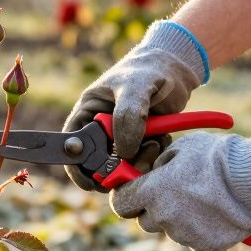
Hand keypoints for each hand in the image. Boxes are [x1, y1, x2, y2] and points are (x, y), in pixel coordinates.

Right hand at [62, 22, 208, 190]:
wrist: (177, 69)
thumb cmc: (150, 69)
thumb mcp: (136, 86)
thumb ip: (128, 116)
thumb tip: (124, 153)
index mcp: (88, 112)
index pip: (73, 145)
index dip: (77, 167)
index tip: (92, 182)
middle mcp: (101, 129)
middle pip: (98, 163)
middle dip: (116, 168)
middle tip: (137, 159)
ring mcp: (122, 138)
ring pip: (122, 167)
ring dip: (140, 162)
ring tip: (156, 141)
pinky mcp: (142, 144)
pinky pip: (142, 163)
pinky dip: (153, 158)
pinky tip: (163, 138)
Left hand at [110, 128, 250, 250]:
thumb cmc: (218, 158)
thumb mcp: (182, 148)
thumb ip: (160, 164)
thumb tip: (153, 173)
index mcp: (152, 191)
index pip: (121, 204)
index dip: (126, 197)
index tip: (133, 192)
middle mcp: (163, 217)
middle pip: (145, 221)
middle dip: (154, 209)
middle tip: (174, 194)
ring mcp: (184, 235)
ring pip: (171, 230)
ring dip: (180, 218)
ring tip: (204, 199)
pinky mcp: (204, 247)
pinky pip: (193, 239)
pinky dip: (201, 229)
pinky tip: (216, 212)